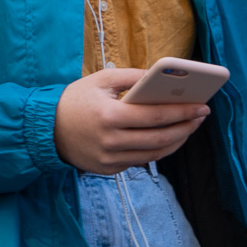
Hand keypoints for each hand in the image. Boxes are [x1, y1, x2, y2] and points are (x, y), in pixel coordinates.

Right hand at [53, 67, 208, 173]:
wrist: (44, 129)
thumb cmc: (75, 99)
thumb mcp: (101, 79)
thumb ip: (132, 77)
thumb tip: (161, 77)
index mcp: (110, 117)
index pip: (155, 116)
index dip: (182, 112)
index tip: (202, 106)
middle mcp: (110, 142)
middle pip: (159, 139)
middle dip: (185, 127)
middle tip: (202, 115)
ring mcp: (109, 160)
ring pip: (153, 154)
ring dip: (176, 141)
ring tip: (190, 126)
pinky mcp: (107, 170)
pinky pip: (139, 161)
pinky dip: (157, 150)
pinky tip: (169, 137)